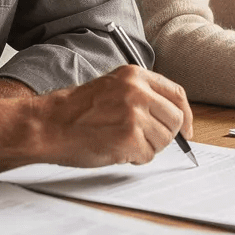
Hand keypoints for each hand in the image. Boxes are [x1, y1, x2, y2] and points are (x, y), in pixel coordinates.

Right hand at [34, 65, 193, 166]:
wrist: (48, 125)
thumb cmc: (75, 111)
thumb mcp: (112, 88)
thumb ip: (141, 95)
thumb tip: (171, 118)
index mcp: (134, 75)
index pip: (177, 94)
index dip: (185, 115)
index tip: (186, 130)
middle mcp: (137, 91)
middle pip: (175, 119)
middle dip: (164, 135)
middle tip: (144, 141)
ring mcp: (134, 114)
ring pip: (164, 140)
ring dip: (147, 148)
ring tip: (121, 142)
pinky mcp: (129, 137)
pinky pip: (148, 155)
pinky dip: (134, 158)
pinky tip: (115, 149)